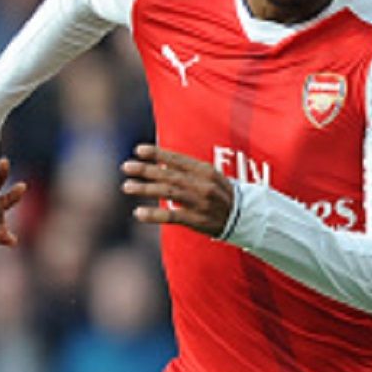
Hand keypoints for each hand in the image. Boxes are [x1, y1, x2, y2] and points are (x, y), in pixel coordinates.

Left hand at [121, 144, 236, 237]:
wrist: (245, 219)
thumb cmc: (222, 195)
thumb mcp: (211, 177)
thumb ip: (188, 171)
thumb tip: (161, 164)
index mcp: (206, 171)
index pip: (178, 160)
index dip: (158, 154)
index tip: (138, 150)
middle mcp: (203, 185)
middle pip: (170, 175)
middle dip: (146, 170)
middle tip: (126, 167)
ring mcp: (200, 203)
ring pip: (168, 193)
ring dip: (145, 189)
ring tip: (127, 187)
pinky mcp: (197, 220)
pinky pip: (172, 216)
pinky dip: (154, 215)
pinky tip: (138, 213)